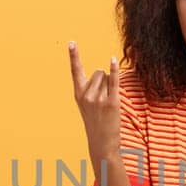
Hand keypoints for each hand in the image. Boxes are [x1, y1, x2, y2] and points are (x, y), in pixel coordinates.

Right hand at [68, 41, 120, 157]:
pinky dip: (115, 70)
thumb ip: (91, 88)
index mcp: (78, 94)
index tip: (71, 42)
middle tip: (104, 98)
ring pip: (108, 77)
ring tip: (109, 102)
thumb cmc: (96, 122)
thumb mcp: (87, 105)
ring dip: (112, 85)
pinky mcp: (112, 103)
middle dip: (104, 79)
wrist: (102, 142)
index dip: (74, 56)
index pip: (75, 71)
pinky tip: (114, 59)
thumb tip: (103, 70)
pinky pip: (114, 82)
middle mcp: (87, 95)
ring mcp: (99, 99)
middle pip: (99, 72)